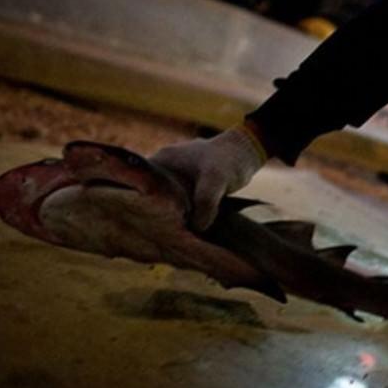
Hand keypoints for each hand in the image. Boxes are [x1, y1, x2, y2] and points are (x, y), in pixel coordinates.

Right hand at [150, 125, 266, 229]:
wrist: (248, 152)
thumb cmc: (230, 160)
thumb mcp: (217, 180)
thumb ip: (205, 201)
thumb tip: (197, 227)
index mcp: (161, 160)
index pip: (138, 184)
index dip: (140, 204)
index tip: (146, 224)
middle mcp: (163, 167)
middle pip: (149, 195)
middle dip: (155, 214)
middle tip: (160, 235)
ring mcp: (174, 175)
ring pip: (165, 200)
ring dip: (170, 215)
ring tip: (171, 235)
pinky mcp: (187, 184)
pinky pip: (177, 202)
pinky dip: (181, 213)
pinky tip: (185, 228)